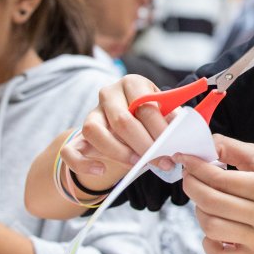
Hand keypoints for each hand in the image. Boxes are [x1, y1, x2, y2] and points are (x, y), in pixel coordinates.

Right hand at [60, 75, 191, 209]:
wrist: (126, 127)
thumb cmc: (150, 119)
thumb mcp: (164, 112)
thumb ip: (172, 119)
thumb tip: (182, 132)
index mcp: (133, 83)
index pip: (145, 106)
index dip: (159, 130)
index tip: (172, 150)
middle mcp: (109, 94)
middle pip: (122, 120)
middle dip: (144, 145)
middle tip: (161, 162)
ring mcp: (90, 113)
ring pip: (94, 131)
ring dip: (118, 152)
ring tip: (137, 164)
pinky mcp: (77, 135)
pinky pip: (70, 150)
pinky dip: (83, 163)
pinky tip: (101, 170)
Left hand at [176, 135, 253, 253]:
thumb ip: (236, 149)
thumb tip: (207, 144)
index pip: (222, 180)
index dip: (197, 168)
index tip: (185, 159)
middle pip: (213, 203)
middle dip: (192, 186)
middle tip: (189, 175)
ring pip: (212, 228)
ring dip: (199, 210)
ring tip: (205, 199)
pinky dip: (208, 242)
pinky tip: (213, 227)